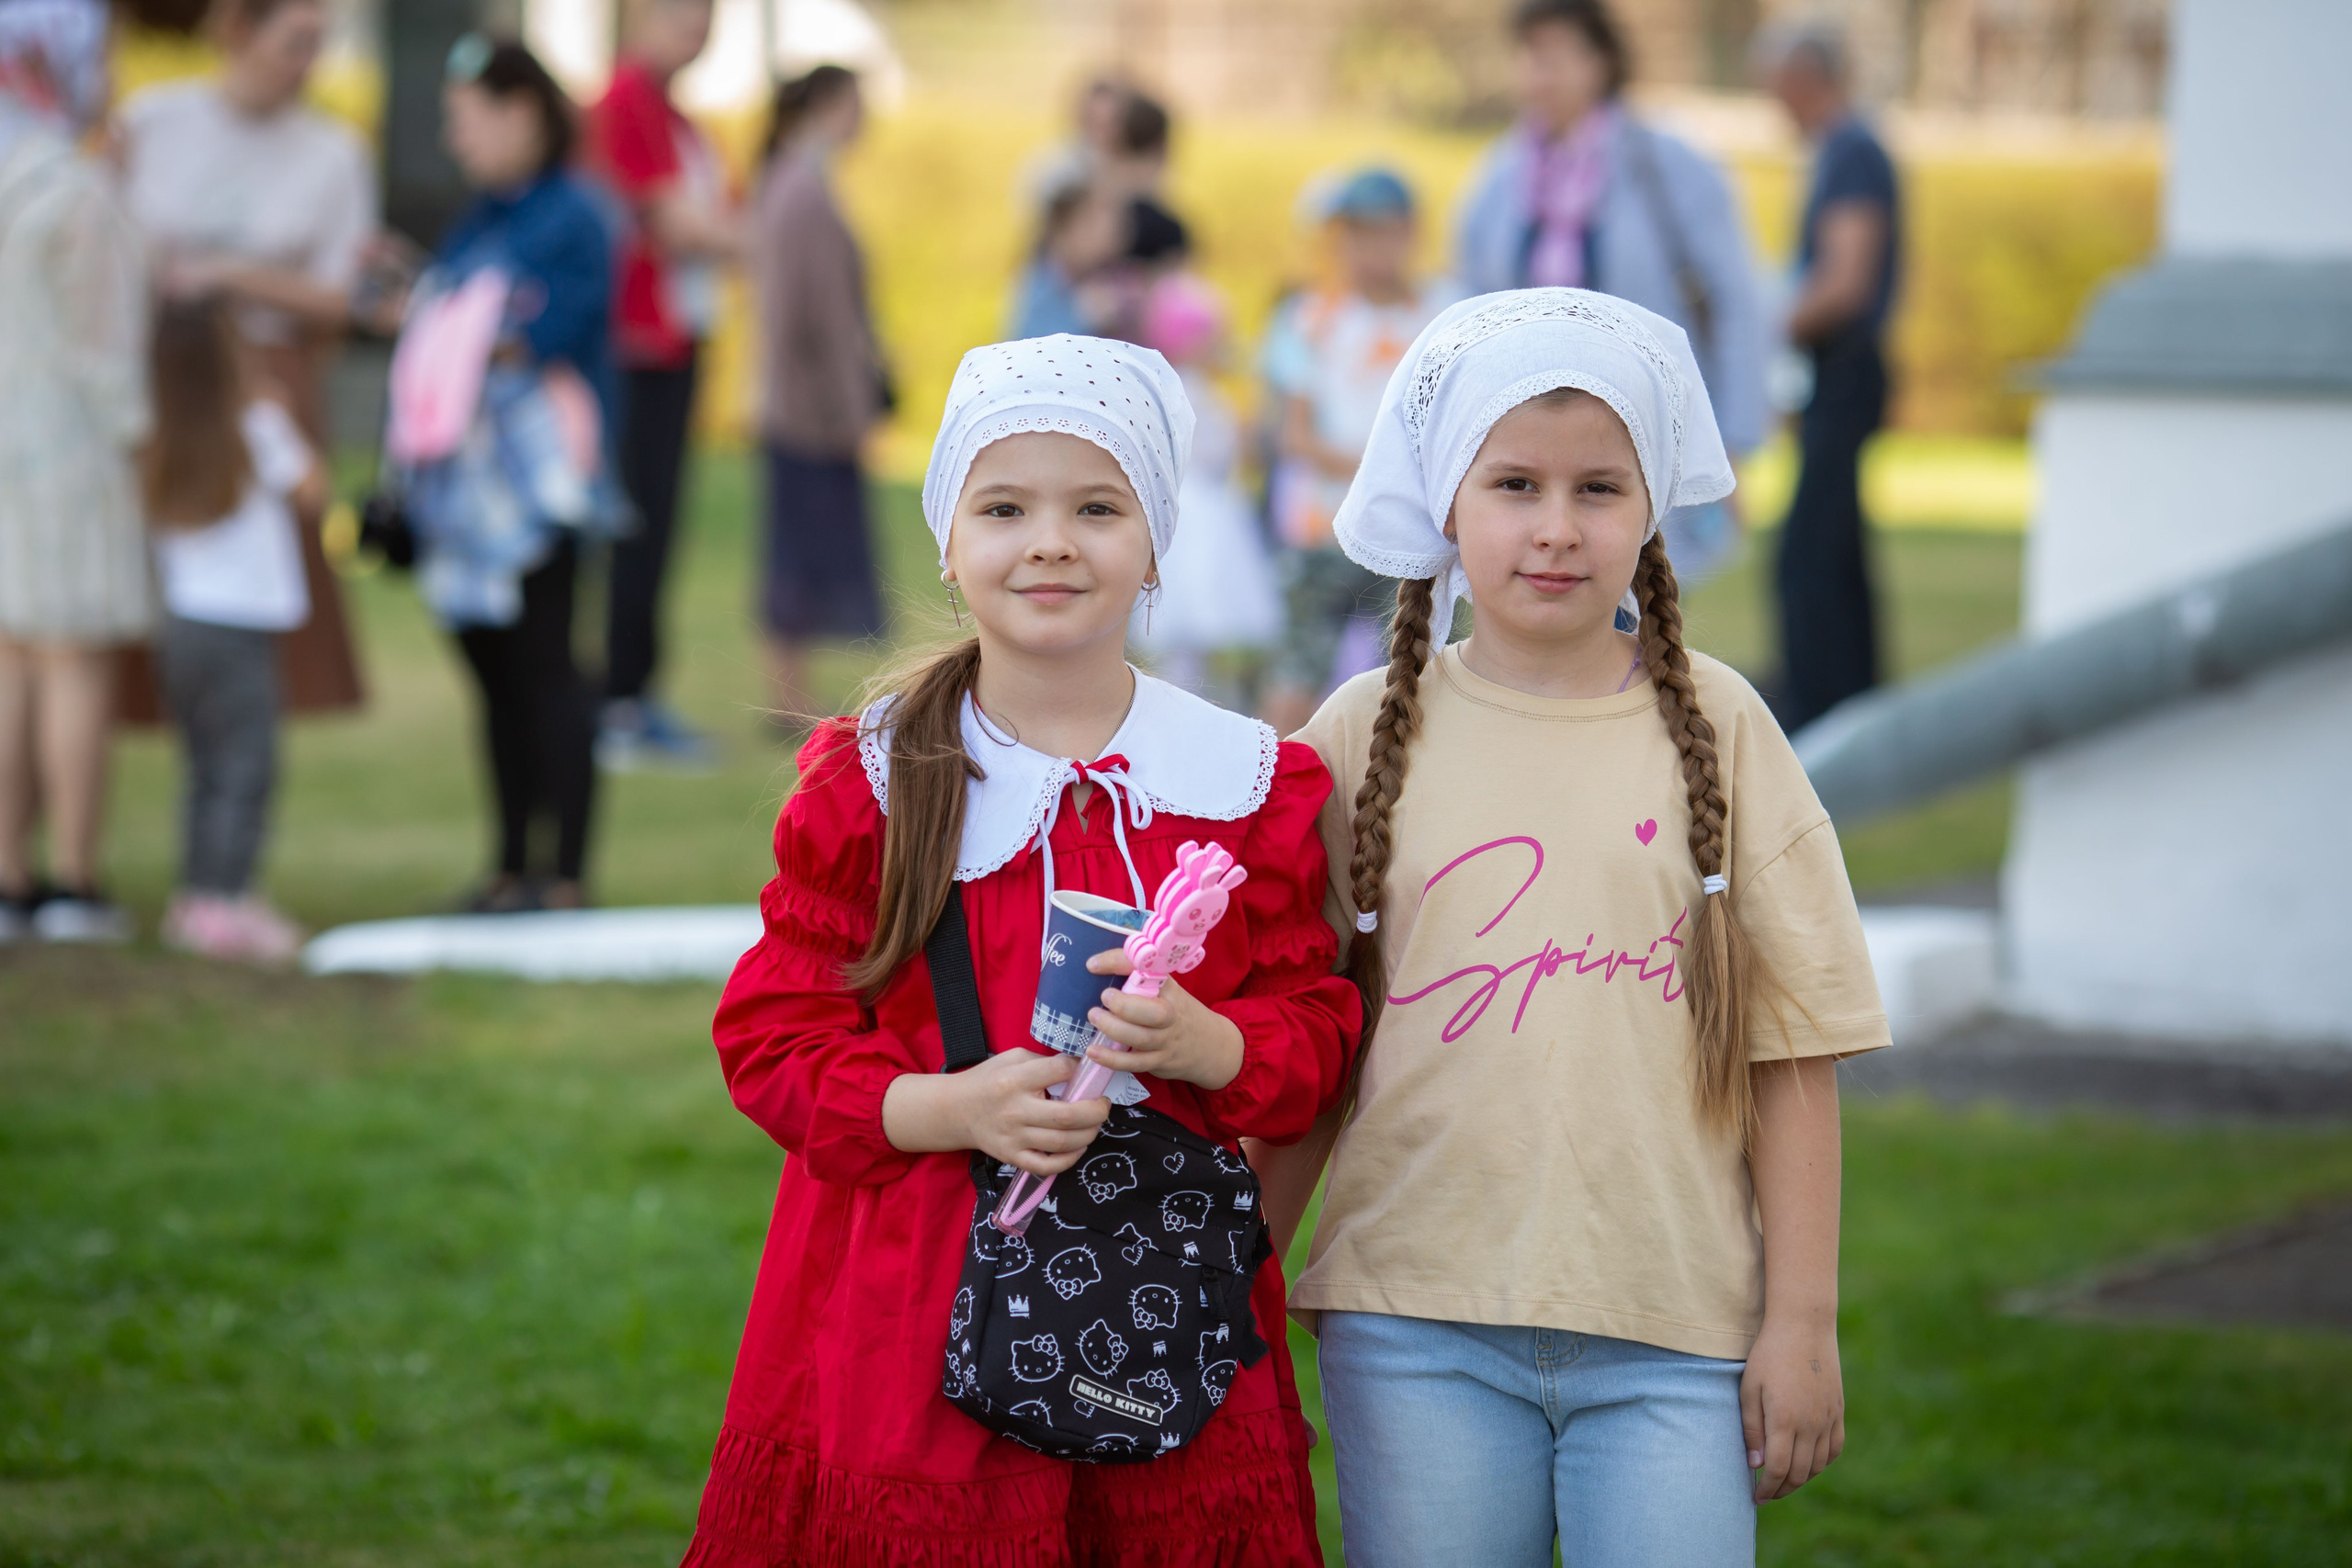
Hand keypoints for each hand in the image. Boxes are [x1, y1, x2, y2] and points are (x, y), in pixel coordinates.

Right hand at [881, 1050, 1109, 1176]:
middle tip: (1103, 1104)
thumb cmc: (989, 1080)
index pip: (1060, 1071)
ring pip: (1063, 1142)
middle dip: (1096, 1111)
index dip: (1080, 1069)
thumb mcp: (1012, 1058)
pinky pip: (1047, 1166)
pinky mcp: (1012, 1157)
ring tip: (1093, 1123)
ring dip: (1089, 1134)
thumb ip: (1043, 1061)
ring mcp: (1014, 1138)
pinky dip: (1070, 1160)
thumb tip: (1079, 1068)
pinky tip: (1078, 1147)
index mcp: (1016, 1079)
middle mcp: (1016, 1110)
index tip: (1087, 1072)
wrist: (955, 1110)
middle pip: (1068, 1116)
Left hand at [1083, 948, 1244, 1090]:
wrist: (1214, 1047)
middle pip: (1154, 1013)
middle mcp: (1172, 1015)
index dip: (1120, 965)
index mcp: (1170, 990)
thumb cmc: (1180, 1013)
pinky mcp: (1159, 1062)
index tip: (1093, 964)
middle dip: (1125, 1005)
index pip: (1148, 970)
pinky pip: (1135, 1063)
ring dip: (1114, 1028)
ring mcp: (1166, 1040)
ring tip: (1094, 1016)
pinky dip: (1112, 1059)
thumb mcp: (1169, 991)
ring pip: (1141, 1038)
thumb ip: (1143, 980)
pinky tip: (1093, 1051)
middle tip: (1104, 997)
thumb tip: (1099, 966)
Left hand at [1740, 1312, 1844, 1501]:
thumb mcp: (1749, 1388)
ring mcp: (1828, 1418)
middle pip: (1800, 1473)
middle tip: (1767, 1493)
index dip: (1768, 1489)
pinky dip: (1822, 1463)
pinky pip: (1834, 1448)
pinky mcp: (1838, 1410)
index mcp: (1785, 1420)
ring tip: (1784, 1481)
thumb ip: (1752, 1429)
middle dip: (1782, 1489)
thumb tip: (1755, 1465)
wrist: (1805, 1325)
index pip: (1779, 1470)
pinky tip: (1809, 1463)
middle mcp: (1811, 1424)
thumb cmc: (1769, 1354)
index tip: (1756, 1497)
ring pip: (1819, 1465)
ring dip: (1802, 1479)